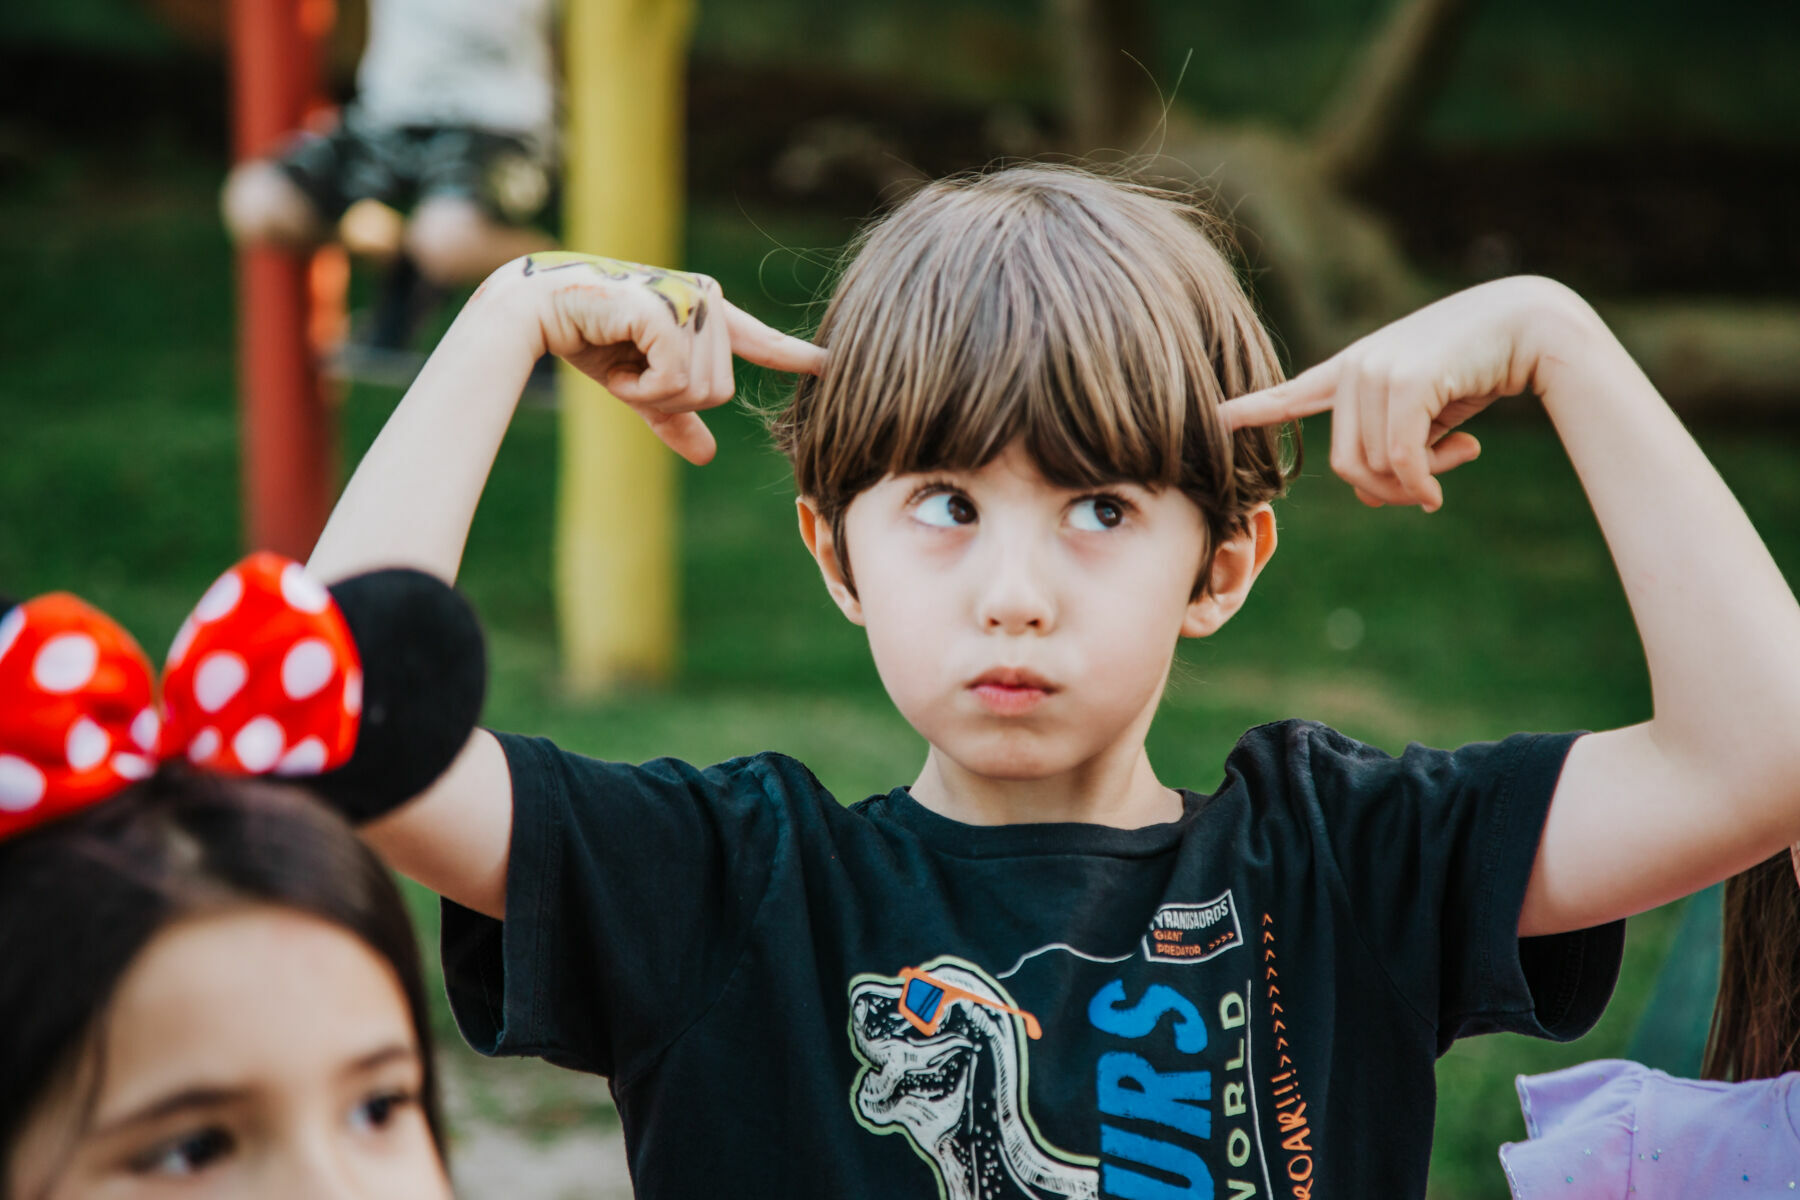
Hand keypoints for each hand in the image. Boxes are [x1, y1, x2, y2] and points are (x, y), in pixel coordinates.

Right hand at [511, 251, 826, 464]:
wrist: (538, 313)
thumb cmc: (588, 339)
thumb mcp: (639, 387)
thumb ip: (675, 417)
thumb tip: (707, 455)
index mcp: (707, 314)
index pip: (761, 341)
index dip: (796, 356)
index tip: (831, 363)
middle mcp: (707, 300)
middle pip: (718, 393)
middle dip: (667, 400)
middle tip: (629, 372)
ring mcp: (690, 301)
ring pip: (700, 392)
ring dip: (650, 394)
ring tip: (620, 362)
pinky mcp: (669, 311)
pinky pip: (676, 382)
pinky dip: (638, 389)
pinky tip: (615, 363)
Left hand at [1217, 277, 1588, 510]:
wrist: (1531, 326)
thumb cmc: (1480, 369)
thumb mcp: (1428, 418)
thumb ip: (1393, 450)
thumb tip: (1369, 498)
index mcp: (1354, 369)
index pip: (1294, 391)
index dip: (1256, 407)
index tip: (1217, 415)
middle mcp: (1355, 366)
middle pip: (1345, 464)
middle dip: (1388, 489)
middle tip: (1431, 488)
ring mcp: (1375, 370)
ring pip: (1374, 466)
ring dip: (1418, 481)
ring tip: (1459, 454)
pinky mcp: (1405, 381)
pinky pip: (1401, 458)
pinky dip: (1425, 480)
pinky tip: (1458, 466)